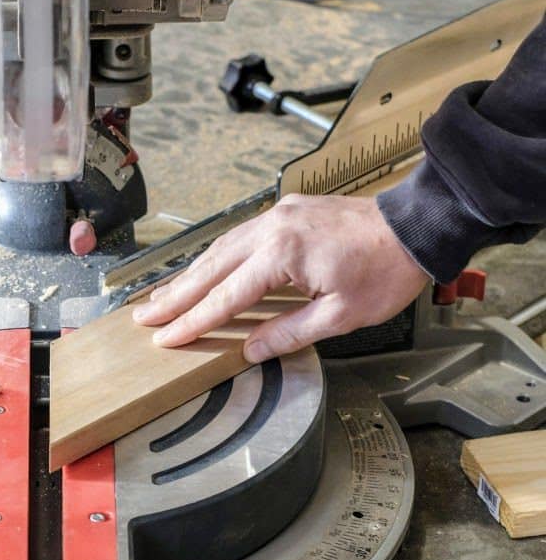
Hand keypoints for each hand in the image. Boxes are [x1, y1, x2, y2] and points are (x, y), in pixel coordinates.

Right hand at [132, 194, 429, 360]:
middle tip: (144, 316)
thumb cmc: (386, 271)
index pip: (226, 296)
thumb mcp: (341, 316)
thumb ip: (289, 332)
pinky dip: (216, 257)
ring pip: (221, 248)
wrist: (416, 226)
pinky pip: (240, 236)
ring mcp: (279, 215)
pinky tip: (204, 270)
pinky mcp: (288, 211)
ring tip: (163, 298)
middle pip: (211, 267)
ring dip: (190, 275)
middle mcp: (272, 227)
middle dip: (175, 296)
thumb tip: (249, 349)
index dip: (193, 321)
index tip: (166, 338)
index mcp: (283, 254)